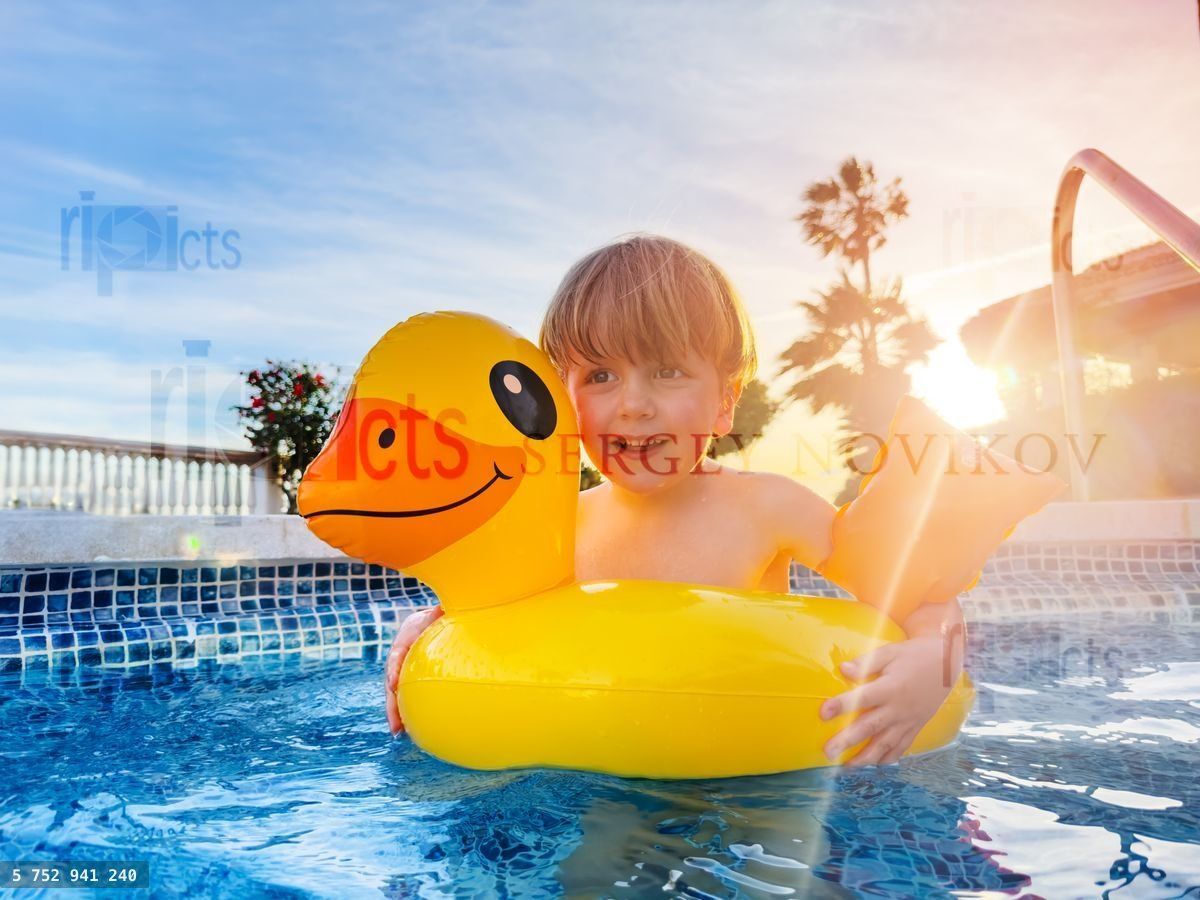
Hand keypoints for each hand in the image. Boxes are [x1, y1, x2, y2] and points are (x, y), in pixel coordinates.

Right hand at [385, 605, 442, 735]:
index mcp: (406, 635)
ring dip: (395, 711)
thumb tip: (446, 608)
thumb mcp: (438, 611)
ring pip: (395, 691)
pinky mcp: (409, 678)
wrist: (431, 618)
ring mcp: (402, 667)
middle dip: (392, 701)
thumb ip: (441, 611)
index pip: (397, 653)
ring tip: (397, 731)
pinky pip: (405, 695)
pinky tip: (409, 729)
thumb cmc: (437, 615)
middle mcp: (401, 654)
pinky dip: (405, 711)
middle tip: (394, 722)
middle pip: (392, 678)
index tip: (393, 683)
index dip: (394, 668)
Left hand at [819, 634, 958, 765]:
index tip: (823, 713)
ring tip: (846, 767)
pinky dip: (889, 758)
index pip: (863, 698)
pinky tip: (874, 765)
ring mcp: (909, 721)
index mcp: (891, 687)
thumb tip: (843, 669)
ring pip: (886, 744)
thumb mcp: (890, 652)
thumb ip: (866, 662)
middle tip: (828, 753)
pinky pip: (902, 747)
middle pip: (871, 727)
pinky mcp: (916, 727)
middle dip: (848, 741)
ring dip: (866, 758)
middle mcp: (899, 708)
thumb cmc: (913, 655)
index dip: (842, 706)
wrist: (946, 664)